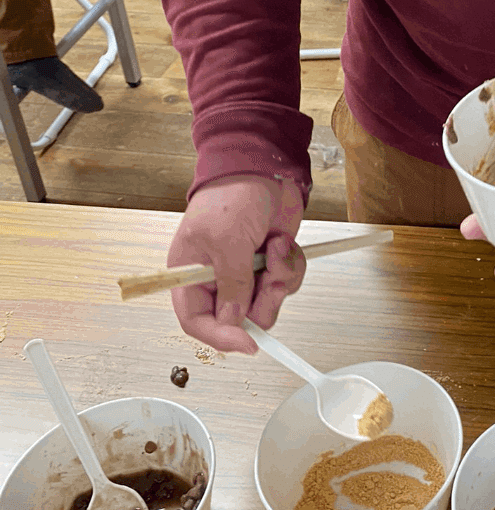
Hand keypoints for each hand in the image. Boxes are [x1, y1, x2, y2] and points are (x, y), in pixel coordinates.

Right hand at [168, 174, 306, 353]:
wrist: (265, 166)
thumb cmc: (232, 195)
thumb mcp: (227, 241)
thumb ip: (231, 285)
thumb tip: (233, 324)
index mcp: (190, 275)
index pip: (196, 321)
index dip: (220, 337)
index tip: (247, 343)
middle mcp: (216, 278)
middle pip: (238, 319)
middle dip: (262, 301)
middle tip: (271, 279)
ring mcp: (246, 272)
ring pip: (266, 304)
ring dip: (278, 279)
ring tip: (276, 248)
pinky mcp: (270, 263)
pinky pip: (284, 284)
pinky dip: (289, 265)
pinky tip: (282, 241)